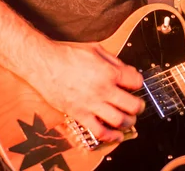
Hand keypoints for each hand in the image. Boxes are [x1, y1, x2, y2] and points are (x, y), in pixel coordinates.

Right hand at [27, 40, 143, 142]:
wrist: (45, 64)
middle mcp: (103, 90)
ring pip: (119, 120)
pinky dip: (111, 136)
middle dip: (139, 106)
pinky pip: (99, 131)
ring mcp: (92, 104)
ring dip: (129, 122)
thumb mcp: (96, 49)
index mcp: (109, 72)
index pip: (136, 81)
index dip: (138, 82)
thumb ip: (114, 60)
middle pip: (132, 105)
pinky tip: (116, 135)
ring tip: (129, 119)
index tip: (135, 83)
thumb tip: (126, 70)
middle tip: (138, 105)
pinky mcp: (80, 114)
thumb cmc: (68, 54)